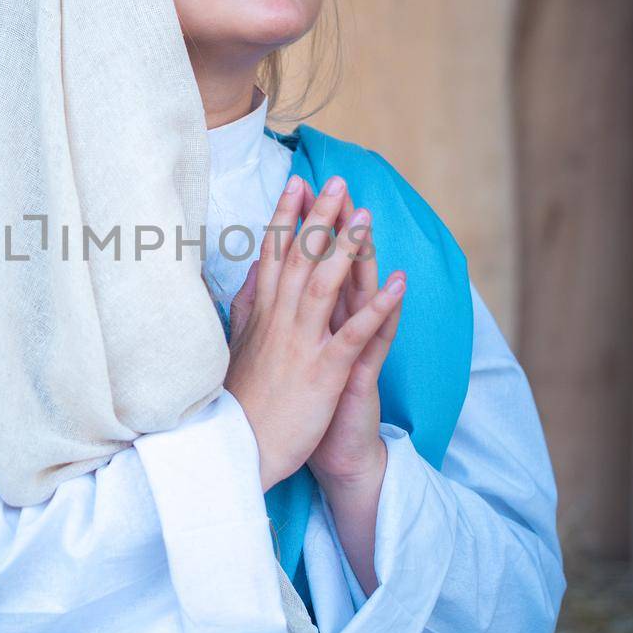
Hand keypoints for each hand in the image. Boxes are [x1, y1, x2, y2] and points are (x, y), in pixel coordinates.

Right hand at [224, 174, 405, 492]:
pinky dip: (376, 307)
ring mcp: (301, 344)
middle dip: (319, 217)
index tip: (298, 183)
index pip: (273, 255)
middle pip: (300, 258)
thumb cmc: (237, 403)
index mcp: (261, 315)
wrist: (235, 451)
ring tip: (366, 216)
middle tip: (336, 180)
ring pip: (324, 284)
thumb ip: (246, 307)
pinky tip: (397, 284)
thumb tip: (251, 274)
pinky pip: (353, 334)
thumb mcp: (235, 346)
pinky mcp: (323, 371)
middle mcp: (279, 321)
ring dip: (346, 248)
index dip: (286, 217)